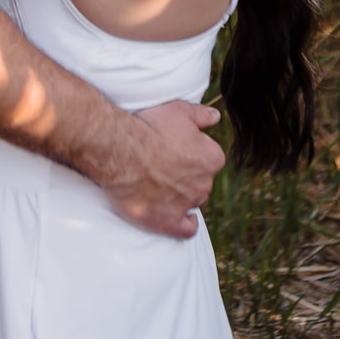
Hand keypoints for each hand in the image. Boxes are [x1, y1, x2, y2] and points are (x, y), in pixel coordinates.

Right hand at [105, 101, 224, 238]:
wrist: (122, 150)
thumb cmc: (150, 126)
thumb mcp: (179, 110)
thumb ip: (202, 115)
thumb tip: (216, 116)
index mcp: (211, 158)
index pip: (209, 157)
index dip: (192, 151)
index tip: (176, 147)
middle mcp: (204, 184)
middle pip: (201, 180)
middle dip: (188, 174)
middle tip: (165, 163)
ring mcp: (187, 204)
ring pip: (192, 200)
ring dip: (182, 194)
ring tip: (162, 185)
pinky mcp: (168, 221)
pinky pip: (185, 229)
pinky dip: (185, 224)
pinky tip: (179, 217)